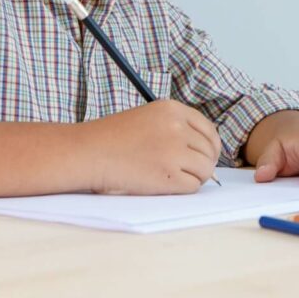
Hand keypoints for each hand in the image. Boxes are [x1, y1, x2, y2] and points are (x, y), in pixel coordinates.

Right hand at [82, 99, 220, 194]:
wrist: (88, 152)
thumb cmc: (113, 138)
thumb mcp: (148, 117)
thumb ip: (176, 127)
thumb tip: (205, 151)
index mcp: (173, 109)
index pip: (208, 130)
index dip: (210, 146)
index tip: (205, 156)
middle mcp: (177, 127)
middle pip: (209, 151)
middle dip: (202, 164)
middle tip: (188, 171)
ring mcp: (174, 151)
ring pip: (205, 170)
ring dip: (194, 177)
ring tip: (172, 177)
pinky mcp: (168, 175)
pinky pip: (192, 186)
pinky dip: (183, 189)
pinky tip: (164, 184)